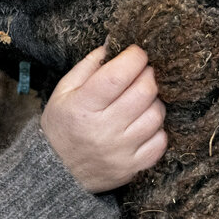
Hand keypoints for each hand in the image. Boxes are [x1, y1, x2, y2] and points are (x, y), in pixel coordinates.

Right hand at [40, 44, 166, 192]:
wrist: (58, 173)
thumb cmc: (61, 127)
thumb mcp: (63, 92)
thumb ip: (88, 67)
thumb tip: (112, 45)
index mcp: (82, 106)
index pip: (118, 75)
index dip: (134, 58)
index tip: (136, 53)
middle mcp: (103, 129)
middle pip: (144, 91)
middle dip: (148, 75)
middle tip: (142, 73)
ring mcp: (120, 151)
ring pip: (156, 114)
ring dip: (153, 101)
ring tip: (140, 100)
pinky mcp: (133, 167)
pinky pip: (160, 140)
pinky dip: (156, 128)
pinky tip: (142, 124)